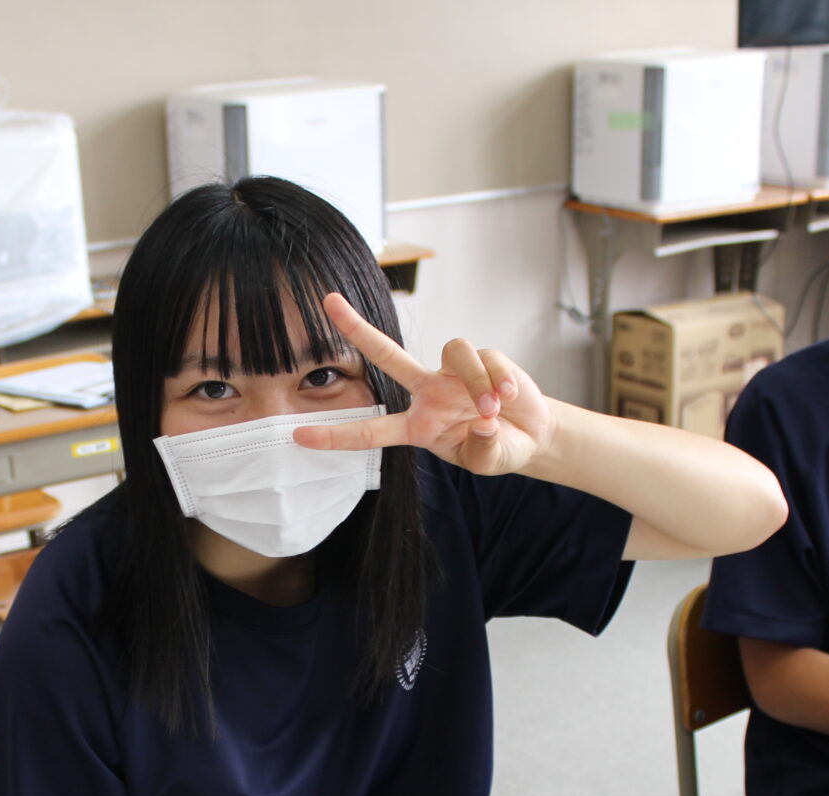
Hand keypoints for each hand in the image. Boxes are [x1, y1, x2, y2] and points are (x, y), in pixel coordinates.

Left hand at [291, 292, 556, 475]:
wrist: (531, 435)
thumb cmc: (497, 448)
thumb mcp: (486, 461)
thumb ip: (482, 448)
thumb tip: (484, 421)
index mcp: (416, 426)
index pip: (369, 431)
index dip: (335, 435)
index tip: (297, 435)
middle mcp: (427, 392)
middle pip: (386, 353)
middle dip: (356, 327)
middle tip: (328, 302)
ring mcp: (452, 372)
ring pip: (453, 352)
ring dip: (476, 382)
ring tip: (493, 410)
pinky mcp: (484, 358)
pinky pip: (486, 357)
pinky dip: (498, 378)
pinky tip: (509, 396)